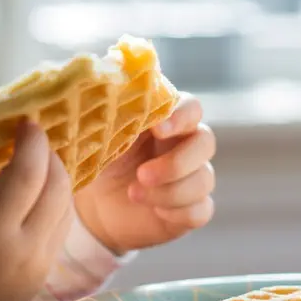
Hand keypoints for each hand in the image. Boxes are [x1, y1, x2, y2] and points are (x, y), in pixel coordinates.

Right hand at [0, 119, 73, 300]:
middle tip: (31, 138)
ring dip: (55, 181)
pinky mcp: (41, 281)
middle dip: (49, 156)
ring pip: (65, 211)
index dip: (33, 142)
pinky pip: (59, 233)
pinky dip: (53, 207)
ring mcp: (37, 270)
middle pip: (57, 188)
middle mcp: (22, 252)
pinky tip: (31, 196)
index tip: (27, 121)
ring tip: (32, 163)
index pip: (28, 174)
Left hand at [73, 93, 215, 253]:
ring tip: (133, 193)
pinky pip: (201, 210)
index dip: (180, 116)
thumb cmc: (101, 158)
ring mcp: (193, 178)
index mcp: (168, 120)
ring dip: (170, 191)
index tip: (158, 129)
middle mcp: (186, 145)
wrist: (95, 202)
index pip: (191, 108)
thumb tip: (121, 88)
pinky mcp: (191, 209)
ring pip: (203, 180)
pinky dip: (178, 212)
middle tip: (143, 174)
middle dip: (177, 161)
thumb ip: (117, 114)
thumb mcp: (103, 136)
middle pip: (206, 142)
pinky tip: (154, 211)